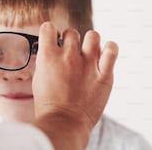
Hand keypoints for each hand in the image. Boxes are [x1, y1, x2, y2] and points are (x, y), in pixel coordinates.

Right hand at [32, 22, 117, 149]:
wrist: (63, 123)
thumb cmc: (49, 105)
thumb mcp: (39, 79)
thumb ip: (46, 61)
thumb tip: (51, 50)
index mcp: (48, 56)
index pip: (48, 27)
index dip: (50, 32)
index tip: (53, 39)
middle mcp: (68, 56)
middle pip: (72, 32)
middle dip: (70, 40)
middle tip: (71, 52)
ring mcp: (88, 64)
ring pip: (93, 35)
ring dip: (90, 42)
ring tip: (89, 52)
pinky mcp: (104, 74)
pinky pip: (112, 50)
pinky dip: (110, 48)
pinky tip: (105, 53)